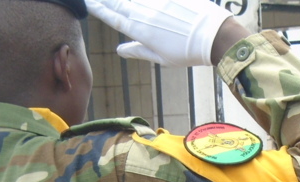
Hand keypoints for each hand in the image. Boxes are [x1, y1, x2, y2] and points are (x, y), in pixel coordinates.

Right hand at [86, 0, 236, 67]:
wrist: (212, 36)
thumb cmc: (188, 52)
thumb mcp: (162, 58)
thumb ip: (139, 51)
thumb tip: (120, 50)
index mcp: (139, 30)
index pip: (112, 17)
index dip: (99, 10)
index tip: (87, 4)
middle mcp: (143, 12)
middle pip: (117, 2)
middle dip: (103, 0)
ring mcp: (154, 0)